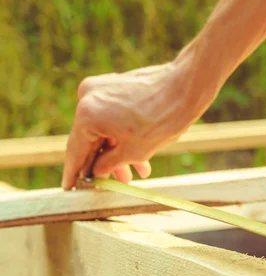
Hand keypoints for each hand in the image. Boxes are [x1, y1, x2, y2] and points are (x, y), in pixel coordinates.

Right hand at [61, 61, 214, 189]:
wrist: (186, 87)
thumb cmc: (163, 118)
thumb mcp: (134, 151)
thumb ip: (108, 164)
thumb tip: (95, 171)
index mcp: (87, 114)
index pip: (76, 150)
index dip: (74, 173)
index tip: (69, 189)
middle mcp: (88, 97)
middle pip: (92, 139)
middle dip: (107, 163)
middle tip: (116, 183)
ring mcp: (102, 88)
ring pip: (105, 129)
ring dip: (120, 151)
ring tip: (139, 171)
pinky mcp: (116, 86)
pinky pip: (113, 117)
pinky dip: (124, 135)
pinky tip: (141, 156)